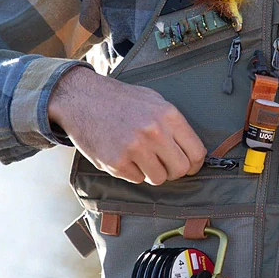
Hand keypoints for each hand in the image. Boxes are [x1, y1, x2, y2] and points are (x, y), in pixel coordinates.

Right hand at [48, 67, 206, 185]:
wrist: (82, 98)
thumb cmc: (120, 100)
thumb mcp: (153, 100)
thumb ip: (173, 124)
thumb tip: (191, 150)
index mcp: (168, 115)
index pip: (196, 153)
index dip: (194, 164)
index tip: (188, 166)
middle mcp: (154, 132)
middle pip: (181, 169)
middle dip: (174, 170)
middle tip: (163, 164)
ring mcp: (135, 148)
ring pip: (159, 179)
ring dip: (152, 172)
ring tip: (141, 158)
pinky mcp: (116, 162)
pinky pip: (136, 179)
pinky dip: (132, 172)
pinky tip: (123, 155)